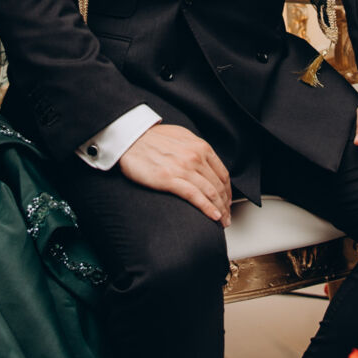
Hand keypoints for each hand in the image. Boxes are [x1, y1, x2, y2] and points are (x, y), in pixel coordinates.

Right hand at [118, 125, 232, 227]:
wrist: (128, 138)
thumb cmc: (151, 138)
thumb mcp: (181, 136)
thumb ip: (196, 149)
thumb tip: (205, 163)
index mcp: (200, 147)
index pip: (223, 173)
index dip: (228, 191)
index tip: (228, 201)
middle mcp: (195, 157)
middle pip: (218, 185)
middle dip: (226, 204)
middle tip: (228, 216)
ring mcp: (183, 168)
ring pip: (210, 193)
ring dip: (220, 210)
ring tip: (223, 221)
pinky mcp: (169, 179)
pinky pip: (195, 196)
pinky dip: (207, 208)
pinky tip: (213, 216)